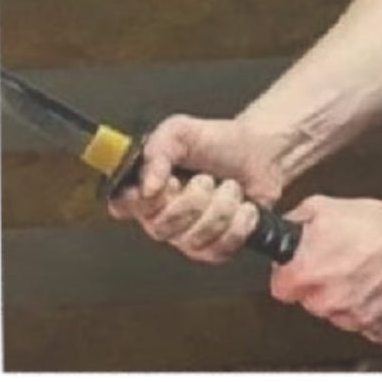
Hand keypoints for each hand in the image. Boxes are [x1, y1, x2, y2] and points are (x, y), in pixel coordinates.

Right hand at [105, 114, 283, 264]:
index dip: (143, 201)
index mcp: (146, 187)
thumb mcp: (179, 132)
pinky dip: (239, 223)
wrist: (259, 152)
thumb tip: (146, 186)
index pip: (123, 206)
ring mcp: (187, 236)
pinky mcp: (215, 248)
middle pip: (161, 227)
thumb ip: (156, 152)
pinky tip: (242, 207)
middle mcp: (162, 216)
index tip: (167, 183)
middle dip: (193, 199)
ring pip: (194, 239)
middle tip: (205, 179)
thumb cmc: (218, 141)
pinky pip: (219, 249)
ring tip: (229, 189)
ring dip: (221, 207)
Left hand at [268, 195, 381, 343]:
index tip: (302, 268)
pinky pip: (372, 326)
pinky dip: (377, 311)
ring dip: (351, 299)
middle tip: (344, 263)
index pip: (282, 288)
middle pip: (314, 303)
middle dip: (323, 286)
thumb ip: (296, 222)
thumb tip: (287, 228)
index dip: (292, 275)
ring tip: (370, 272)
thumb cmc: (378, 223)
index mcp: (307, 276)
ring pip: (343, 316)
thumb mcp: (323, 206)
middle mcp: (328, 304)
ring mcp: (356, 321)